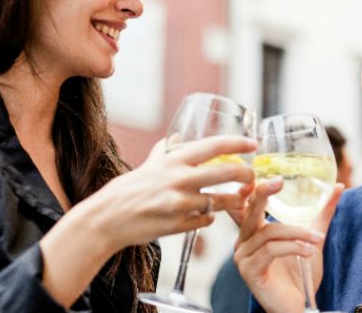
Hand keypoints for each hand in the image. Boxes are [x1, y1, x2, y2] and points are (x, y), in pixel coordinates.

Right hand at [81, 135, 255, 249]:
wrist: (109, 218)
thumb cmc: (128, 189)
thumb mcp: (148, 164)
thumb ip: (165, 150)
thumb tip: (176, 137)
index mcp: (174, 160)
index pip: (214, 146)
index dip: (237, 144)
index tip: (252, 144)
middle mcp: (180, 179)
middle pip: (228, 173)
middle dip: (247, 176)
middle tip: (252, 178)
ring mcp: (182, 204)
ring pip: (222, 201)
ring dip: (234, 201)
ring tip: (237, 200)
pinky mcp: (181, 225)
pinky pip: (207, 219)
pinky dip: (210, 217)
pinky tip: (206, 215)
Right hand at [233, 180, 342, 312]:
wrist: (299, 306)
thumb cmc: (299, 274)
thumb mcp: (311, 238)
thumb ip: (321, 213)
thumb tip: (338, 187)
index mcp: (252, 232)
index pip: (242, 206)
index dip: (245, 190)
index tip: (256, 175)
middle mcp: (242, 242)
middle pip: (249, 212)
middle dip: (262, 194)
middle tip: (278, 181)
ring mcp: (243, 257)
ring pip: (269, 232)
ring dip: (297, 233)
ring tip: (317, 238)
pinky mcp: (250, 271)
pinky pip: (271, 250)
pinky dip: (293, 247)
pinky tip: (308, 251)